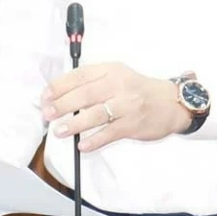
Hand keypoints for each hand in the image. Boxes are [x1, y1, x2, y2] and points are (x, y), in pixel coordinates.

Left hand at [40, 61, 189, 150]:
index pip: (79, 76)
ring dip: (75, 123)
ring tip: (59, 130)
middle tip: (47, 114)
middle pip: (85, 94)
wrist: (171, 103)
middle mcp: (118, 86)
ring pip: (96, 114)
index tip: (45, 96)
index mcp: (110, 71)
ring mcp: (126, 106)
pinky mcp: (133, 124)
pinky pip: (110, 133)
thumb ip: (92, 81)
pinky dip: (94, 140)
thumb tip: (60, 94)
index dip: (59, 86)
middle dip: (62, 105)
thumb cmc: (138, 89)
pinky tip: (82, 144)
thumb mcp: (117, 75)